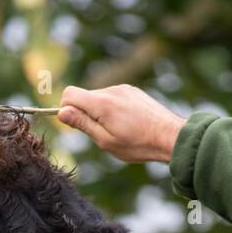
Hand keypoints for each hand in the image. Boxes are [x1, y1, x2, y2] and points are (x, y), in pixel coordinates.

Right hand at [58, 85, 185, 163]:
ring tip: (118, 130)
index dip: (66, 109)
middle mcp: (111, 90)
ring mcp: (123, 88)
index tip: (75, 125)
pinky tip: (127, 123)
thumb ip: (83, 124)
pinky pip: (113, 97)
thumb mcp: (106, 141)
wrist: (169, 136)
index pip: (69, 94)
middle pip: (84, 96)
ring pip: (99, 98)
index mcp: (102, 103)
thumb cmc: (138, 144)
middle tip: (101, 134)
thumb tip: (62, 112)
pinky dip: (113, 109)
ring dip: (100, 112)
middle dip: (85, 114)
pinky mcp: (132, 90)